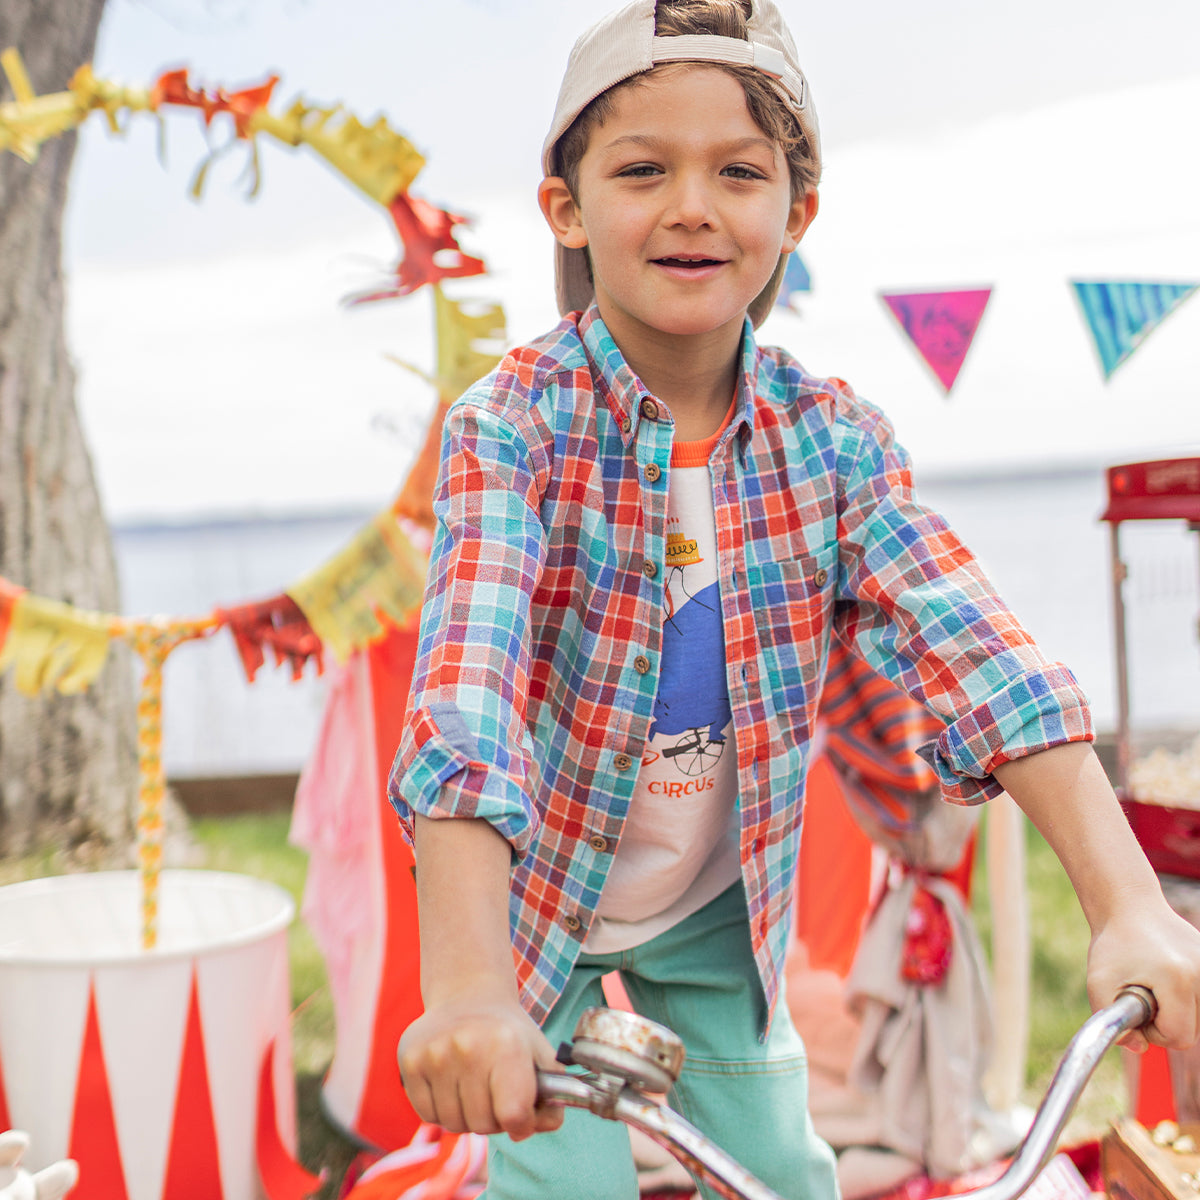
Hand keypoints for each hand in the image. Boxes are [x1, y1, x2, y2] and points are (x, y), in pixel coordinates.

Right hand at [398, 990, 564, 1140]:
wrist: (467, 996)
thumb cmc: (506, 1032)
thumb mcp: (539, 1053)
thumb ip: (551, 1093)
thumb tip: (545, 1124)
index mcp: (506, 1044)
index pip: (514, 1114)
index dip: (522, 1123)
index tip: (522, 1112)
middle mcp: (468, 1047)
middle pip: (483, 1125)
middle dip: (494, 1119)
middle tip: (495, 1094)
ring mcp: (435, 1054)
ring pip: (454, 1124)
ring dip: (467, 1116)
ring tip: (473, 1086)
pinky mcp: (410, 1061)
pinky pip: (429, 1116)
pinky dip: (443, 1110)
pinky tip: (451, 1083)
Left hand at [1086, 888, 1199, 1053]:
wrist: (1130, 906)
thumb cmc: (1113, 944)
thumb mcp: (1098, 982)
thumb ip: (1114, 1023)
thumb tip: (1139, 1048)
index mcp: (1177, 979)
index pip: (1179, 1037)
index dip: (1153, 1032)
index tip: (1136, 1010)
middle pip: (1192, 1031)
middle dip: (1165, 1022)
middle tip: (1141, 995)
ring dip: (1176, 1010)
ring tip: (1153, 983)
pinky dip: (1185, 997)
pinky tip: (1166, 977)